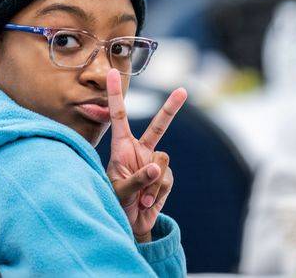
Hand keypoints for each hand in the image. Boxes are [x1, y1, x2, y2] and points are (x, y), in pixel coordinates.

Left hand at [105, 69, 187, 242]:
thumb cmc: (116, 203)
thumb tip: (157, 168)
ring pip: (163, 161)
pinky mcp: (165, 177)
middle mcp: (139, 150)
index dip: (115, 94)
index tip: (112, 72)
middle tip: (183, 91)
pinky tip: (148, 203)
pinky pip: (167, 178)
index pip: (118, 116)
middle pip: (158, 126)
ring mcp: (154, 163)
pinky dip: (158, 193)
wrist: (130, 224)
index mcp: (121, 147)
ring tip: (140, 200)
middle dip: (171, 109)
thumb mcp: (120, 191)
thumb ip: (137, 180)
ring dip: (152, 183)